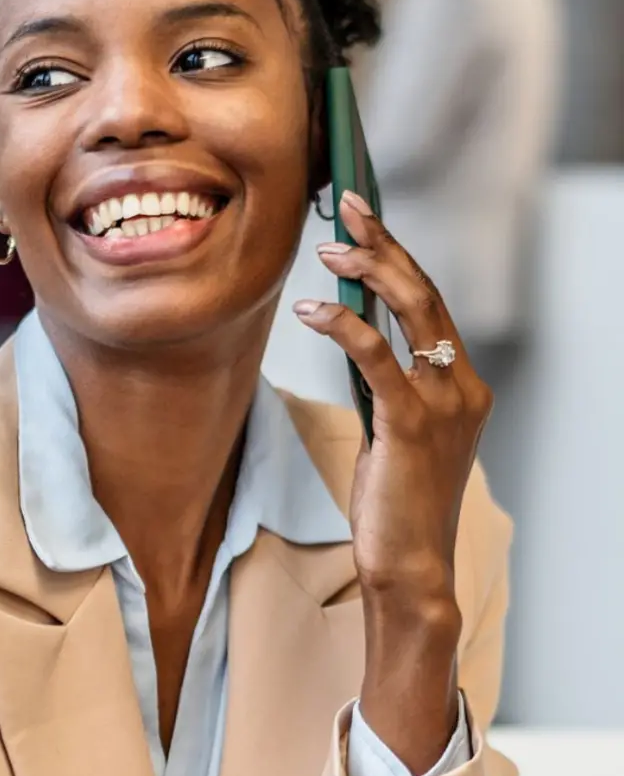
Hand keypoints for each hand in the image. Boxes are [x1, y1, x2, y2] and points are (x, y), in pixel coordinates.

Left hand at [294, 190, 491, 769]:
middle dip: (385, 244)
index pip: (432, 307)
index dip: (399, 258)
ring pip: (409, 312)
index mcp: (462, 388)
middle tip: (347, 206)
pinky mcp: (411, 424)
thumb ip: (386, 389)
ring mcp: (442, 404)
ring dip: (367, 271)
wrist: (410, 569)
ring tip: (328, 248)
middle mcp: (462, 388)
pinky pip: (376, 356)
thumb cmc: (395, 509)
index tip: (366, 222)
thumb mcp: (394, 437)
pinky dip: (343, 325)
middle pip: (425, 294)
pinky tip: (311, 309)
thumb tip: (354, 340)